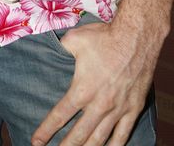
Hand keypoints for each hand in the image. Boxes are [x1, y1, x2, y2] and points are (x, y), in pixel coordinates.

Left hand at [31, 21, 156, 144]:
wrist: (136, 37)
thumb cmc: (104, 37)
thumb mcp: (73, 39)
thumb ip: (61, 49)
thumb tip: (53, 49)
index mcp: (82, 89)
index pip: (60, 115)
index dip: (46, 130)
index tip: (36, 141)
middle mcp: (99, 104)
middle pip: (79, 134)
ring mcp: (118, 109)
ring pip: (99, 139)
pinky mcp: (133, 109)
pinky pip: (123, 134)